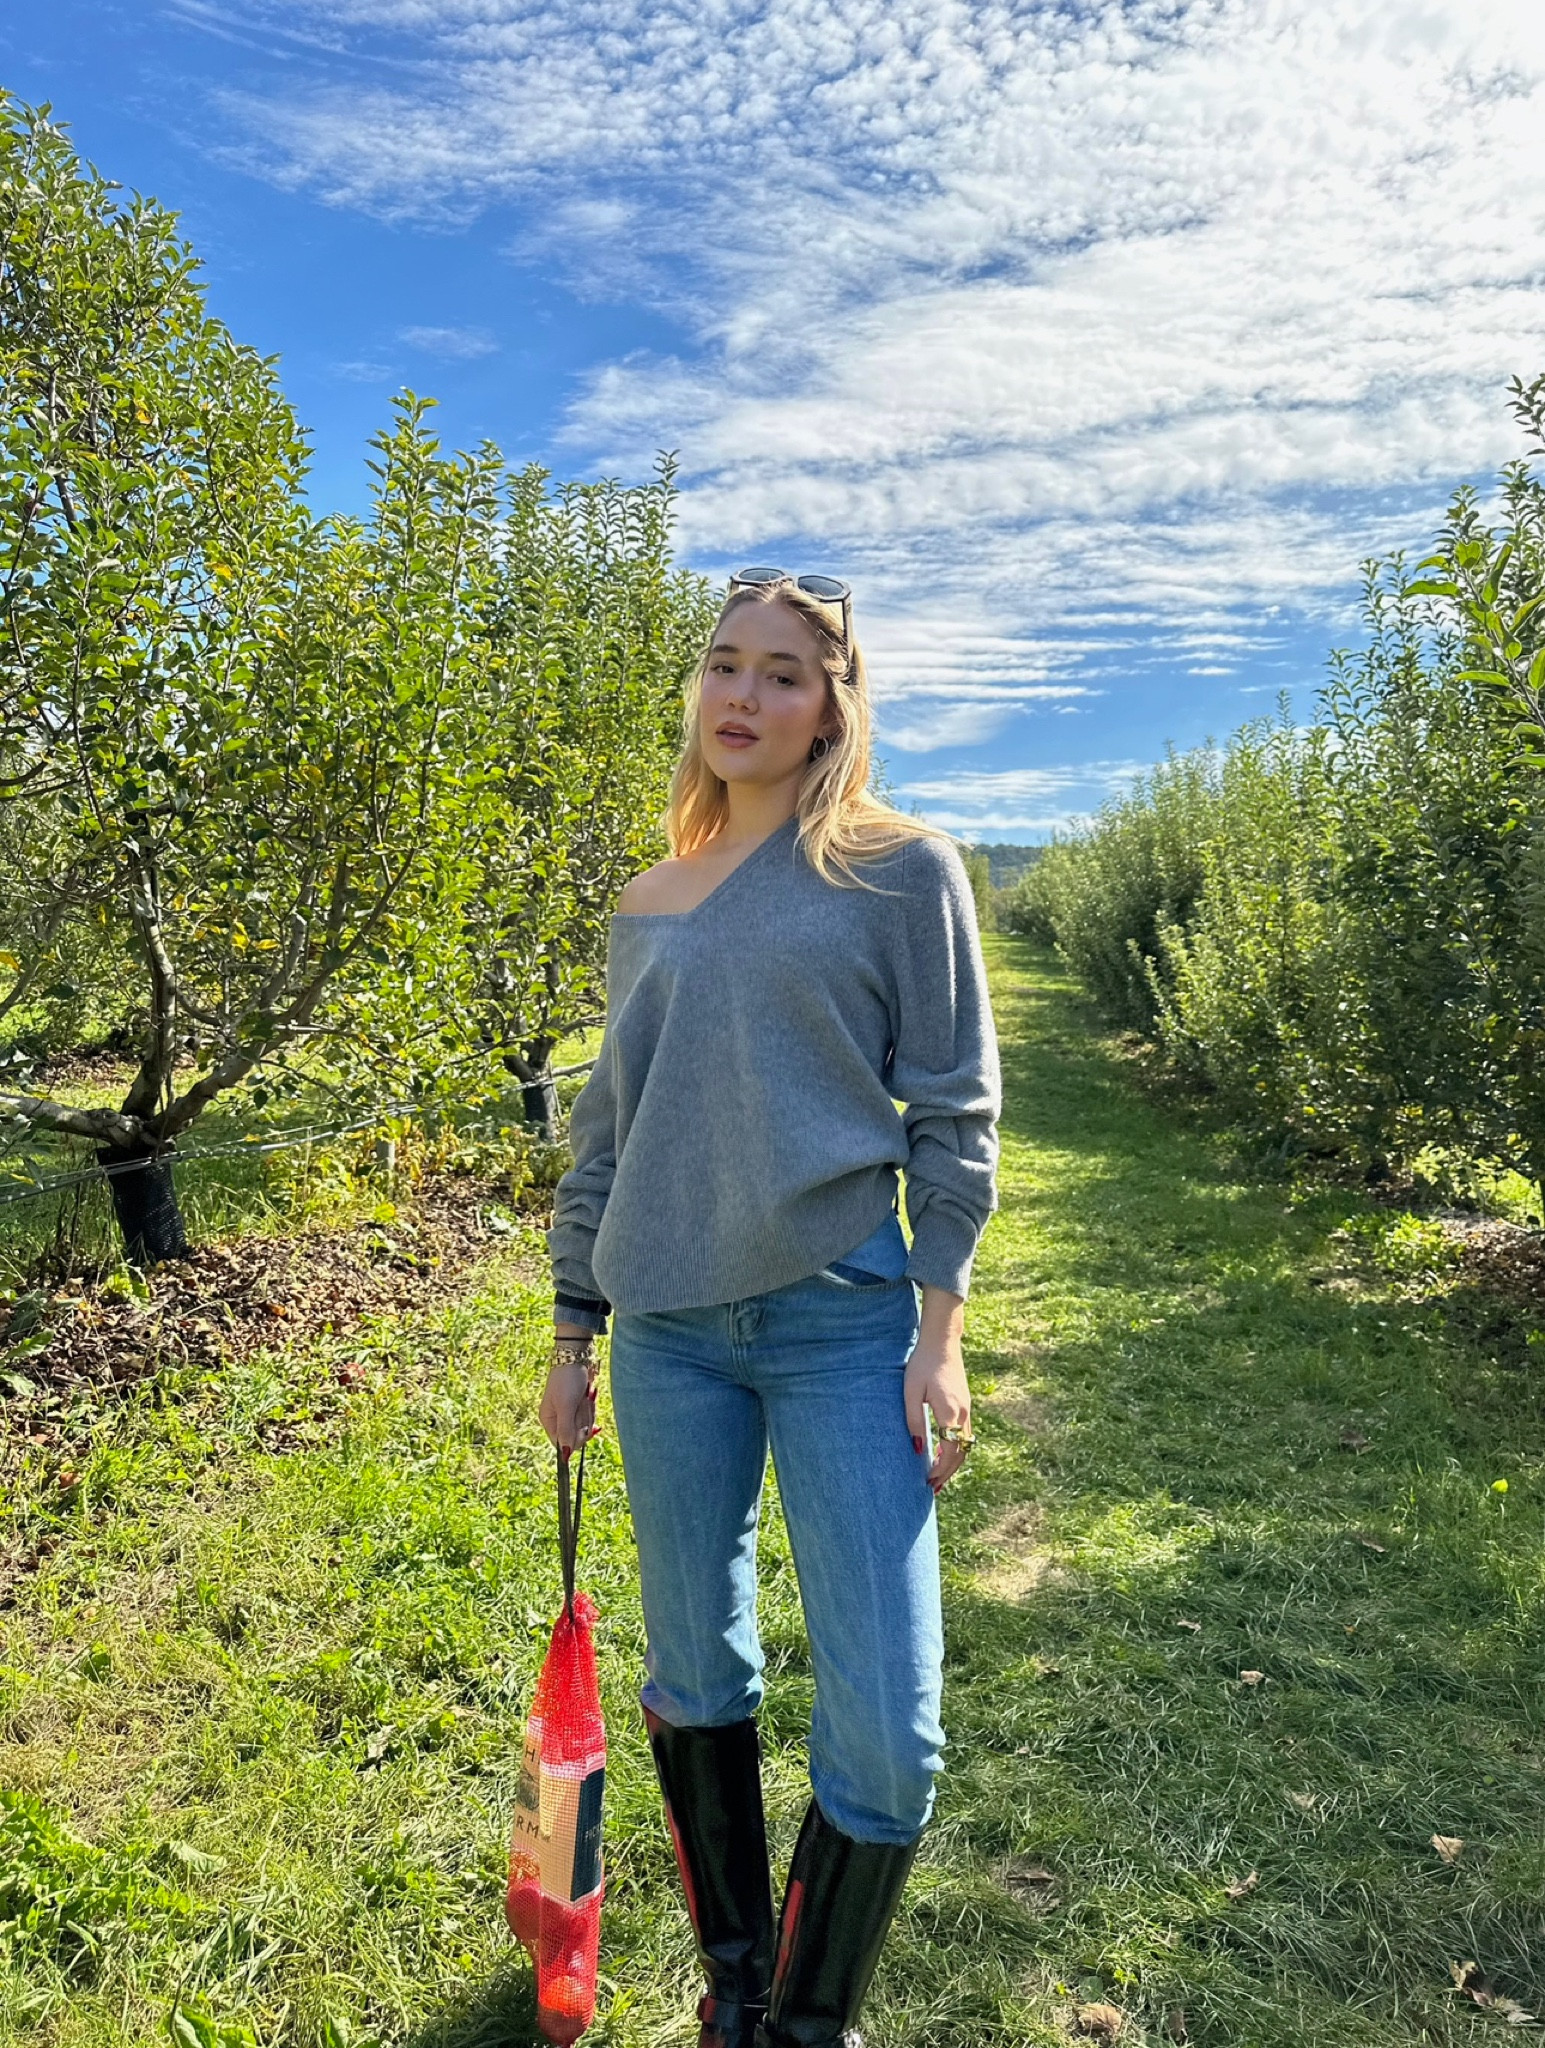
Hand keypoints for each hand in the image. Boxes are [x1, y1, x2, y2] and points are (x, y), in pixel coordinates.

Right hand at [540, 1352, 599, 1454]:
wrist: (578, 1356)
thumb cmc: (568, 1379)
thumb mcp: (566, 1406)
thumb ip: (565, 1430)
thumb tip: (565, 1454)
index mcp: (548, 1420)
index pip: (561, 1443)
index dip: (574, 1439)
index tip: (582, 1427)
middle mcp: (558, 1418)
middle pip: (575, 1435)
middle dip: (583, 1420)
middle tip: (580, 1403)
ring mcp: (570, 1411)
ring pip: (585, 1426)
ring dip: (588, 1411)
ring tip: (584, 1395)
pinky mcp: (581, 1405)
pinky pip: (590, 1415)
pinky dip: (592, 1406)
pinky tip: (589, 1393)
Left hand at [904, 1286, 970, 1493]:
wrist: (942, 1341)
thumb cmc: (922, 1364)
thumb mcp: (911, 1393)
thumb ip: (914, 1421)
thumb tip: (918, 1450)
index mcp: (950, 1412)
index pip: (950, 1451)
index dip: (940, 1470)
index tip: (928, 1482)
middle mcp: (963, 1413)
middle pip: (961, 1452)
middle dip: (948, 1473)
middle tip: (933, 1488)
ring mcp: (967, 1408)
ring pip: (965, 1444)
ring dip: (953, 1462)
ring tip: (938, 1476)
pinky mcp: (965, 1403)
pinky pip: (964, 1433)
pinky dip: (956, 1448)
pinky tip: (944, 1452)